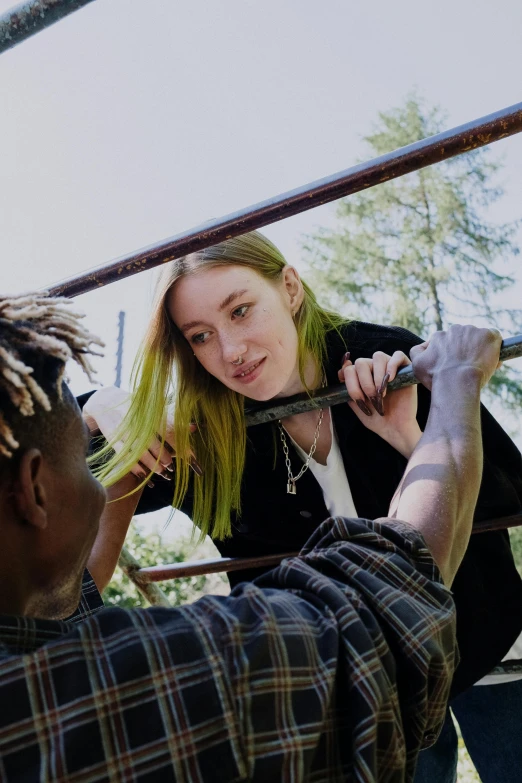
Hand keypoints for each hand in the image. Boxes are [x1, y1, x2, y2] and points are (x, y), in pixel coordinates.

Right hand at [83, 386, 199, 481]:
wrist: (106, 401)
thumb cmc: (136, 407)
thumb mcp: (153, 408)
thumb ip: (173, 419)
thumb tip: (195, 427)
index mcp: (150, 413)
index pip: (168, 431)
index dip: (179, 445)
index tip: (189, 457)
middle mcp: (137, 422)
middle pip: (154, 444)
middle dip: (164, 457)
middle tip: (171, 466)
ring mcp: (124, 431)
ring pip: (140, 452)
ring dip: (152, 464)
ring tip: (161, 471)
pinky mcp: (113, 439)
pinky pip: (125, 456)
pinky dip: (135, 467)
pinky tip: (143, 474)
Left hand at [338, 350, 420, 457]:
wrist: (395, 429)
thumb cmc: (376, 419)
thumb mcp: (357, 405)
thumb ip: (349, 388)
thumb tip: (342, 369)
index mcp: (361, 377)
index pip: (349, 367)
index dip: (348, 378)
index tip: (354, 394)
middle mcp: (374, 369)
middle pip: (361, 362)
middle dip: (363, 382)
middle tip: (371, 398)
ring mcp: (389, 367)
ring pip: (378, 356)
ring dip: (376, 376)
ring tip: (381, 393)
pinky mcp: (405, 369)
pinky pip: (398, 355)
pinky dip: (392, 365)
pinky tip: (390, 379)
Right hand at [411, 325, 501, 390]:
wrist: (456, 382)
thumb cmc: (437, 377)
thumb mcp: (417, 365)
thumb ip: (417, 351)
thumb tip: (424, 346)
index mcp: (439, 336)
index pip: (447, 341)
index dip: (451, 354)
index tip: (455, 365)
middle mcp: (455, 329)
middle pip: (463, 338)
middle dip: (465, 349)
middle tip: (466, 366)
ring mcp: (474, 331)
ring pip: (478, 338)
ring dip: (479, 348)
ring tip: (477, 366)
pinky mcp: (490, 336)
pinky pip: (494, 338)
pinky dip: (494, 347)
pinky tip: (489, 361)